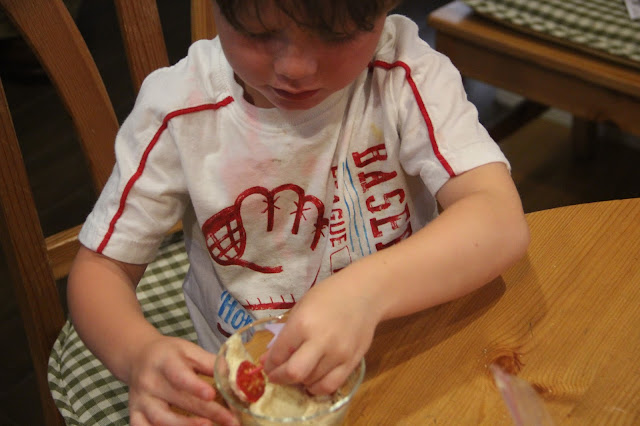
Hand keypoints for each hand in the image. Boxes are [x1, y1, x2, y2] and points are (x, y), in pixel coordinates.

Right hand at [127, 335, 237, 425]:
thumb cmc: (170, 355)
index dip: (195, 386)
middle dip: (208, 412)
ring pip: (161, 419)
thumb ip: (212, 363)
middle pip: (178, 400)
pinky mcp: (135, 414)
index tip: (211, 394)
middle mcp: (150, 382)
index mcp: (165, 362)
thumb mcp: (190, 350)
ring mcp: (141, 401)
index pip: (179, 375)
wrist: (139, 357)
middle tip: (231, 420)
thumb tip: (238, 376)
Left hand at [262, 271, 378, 394]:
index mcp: (303, 323)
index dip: (269, 364)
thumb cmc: (328, 296)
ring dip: (299, 381)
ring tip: (298, 371)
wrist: (363, 295)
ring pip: (311, 381)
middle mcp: (321, 341)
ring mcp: (338, 354)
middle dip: (280, 377)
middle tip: (277, 375)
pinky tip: (312, 380)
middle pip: (294, 373)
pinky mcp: (352, 362)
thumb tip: (269, 360)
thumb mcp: (300, 308)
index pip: (279, 354)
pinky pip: (331, 385)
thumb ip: (285, 335)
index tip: (268, 365)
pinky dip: (317, 387)